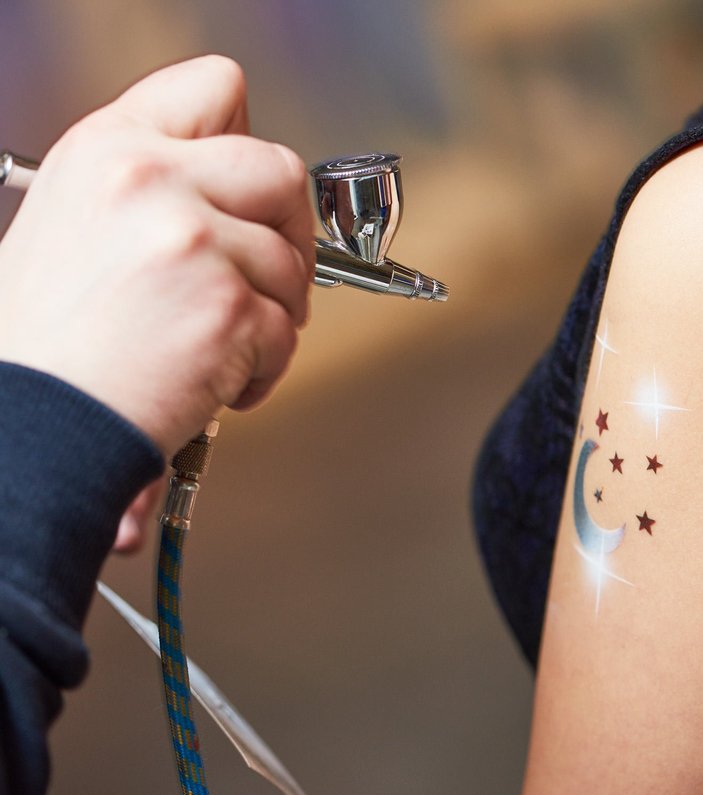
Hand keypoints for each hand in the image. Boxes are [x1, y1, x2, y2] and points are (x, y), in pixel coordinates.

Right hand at [0, 55, 314, 456]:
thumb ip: (150, 188)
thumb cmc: (49, 345)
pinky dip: (266, 366)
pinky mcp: (229, 310)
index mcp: (110, 151)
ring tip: (227, 345)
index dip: (249, 134)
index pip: (215, 89)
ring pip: (291, 265)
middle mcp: (152, 184)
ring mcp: (196, 244)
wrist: (39, 424)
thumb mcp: (73, 224)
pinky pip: (287, 332)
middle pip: (281, 173)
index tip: (254, 183)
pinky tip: (220, 378)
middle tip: (272, 274)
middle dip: (290, 232)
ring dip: (274, 313)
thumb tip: (220, 190)